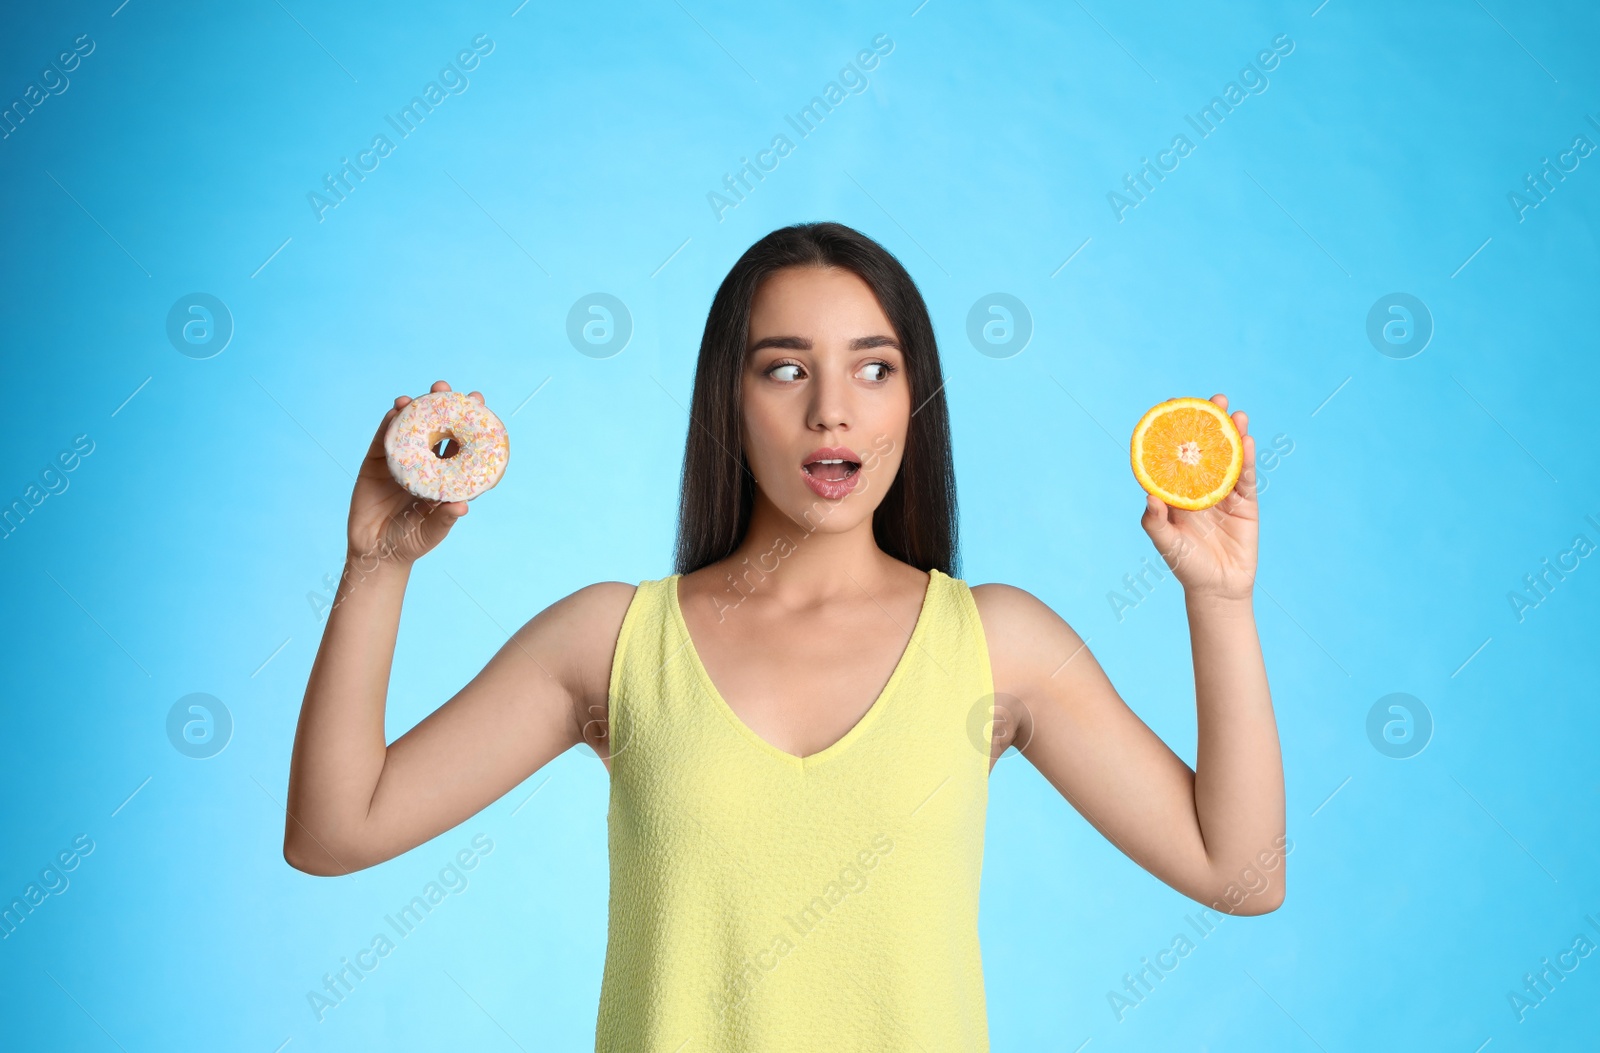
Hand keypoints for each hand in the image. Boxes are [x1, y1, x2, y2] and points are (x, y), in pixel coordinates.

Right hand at [346, 380, 486, 568]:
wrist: (374, 551)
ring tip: (419, 396)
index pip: (461, 445)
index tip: (478, 402)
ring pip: (410, 429)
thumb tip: (463, 506)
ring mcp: (401, 461)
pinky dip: (389, 423)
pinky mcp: (376, 462)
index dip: (469, 424)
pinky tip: (396, 409)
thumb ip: (445, 518)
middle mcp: (426, 464)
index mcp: (445, 476)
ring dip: (414, 409)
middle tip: (445, 388)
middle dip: (442, 406)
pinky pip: (384, 439)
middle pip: (436, 429)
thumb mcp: (431, 532)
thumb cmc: (410, 542)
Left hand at [1139, 393, 1257, 601]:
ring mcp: (1224, 493)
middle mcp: (1200, 487)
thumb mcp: (1166, 544)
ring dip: (1233, 434)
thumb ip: (1154, 522)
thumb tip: (1149, 495)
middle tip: (1215, 399)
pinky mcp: (1245, 503)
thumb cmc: (1186, 566)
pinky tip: (1248, 440)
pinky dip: (1246, 458)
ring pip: (1229, 457)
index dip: (1176, 432)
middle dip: (1210, 423)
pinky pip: (1245, 477)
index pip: (1175, 455)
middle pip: (1206, 448)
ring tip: (1236, 413)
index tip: (1174, 406)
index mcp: (1176, 492)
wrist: (1219, 589)